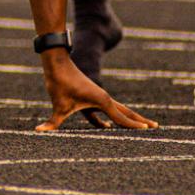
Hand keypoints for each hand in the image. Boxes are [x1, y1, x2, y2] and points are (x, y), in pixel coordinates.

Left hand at [36, 55, 157, 132]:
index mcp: (101, 100)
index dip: (133, 125)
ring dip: (129, 118)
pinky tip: (107, 128)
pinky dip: (111, 118)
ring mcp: (99, 97)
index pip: (120, 117)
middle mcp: (104, 98)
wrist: (57, 63)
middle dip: (140, 120)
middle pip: (126, 112)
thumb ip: (52, 122)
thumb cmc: (60, 83)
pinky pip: (106, 110)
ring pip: (119, 110)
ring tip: (142, 126)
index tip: (147, 130)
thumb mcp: (57, 105)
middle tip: (156, 127)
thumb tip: (38, 131)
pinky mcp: (92, 96)